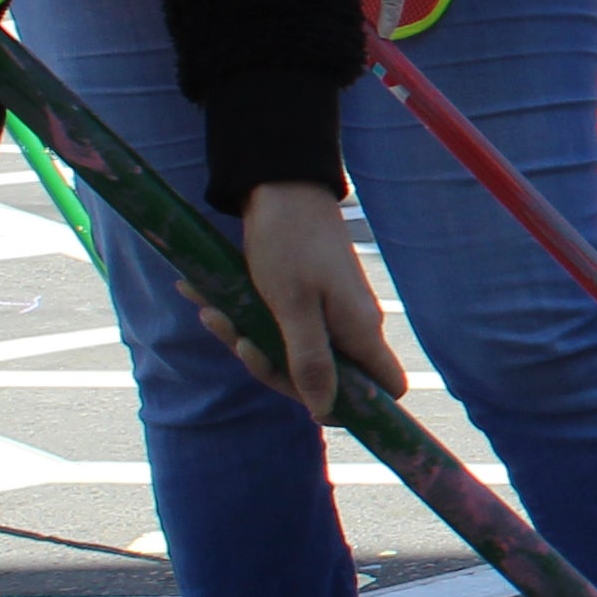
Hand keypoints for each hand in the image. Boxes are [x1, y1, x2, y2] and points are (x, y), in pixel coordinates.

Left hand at [207, 180, 402, 418]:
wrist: (279, 185)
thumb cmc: (288, 243)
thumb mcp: (292, 307)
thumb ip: (311, 361)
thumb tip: (325, 410)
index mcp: (359, 331)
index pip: (385, 389)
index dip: (352, 406)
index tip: (302, 397)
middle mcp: (352, 325)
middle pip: (324, 376)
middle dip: (272, 366)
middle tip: (237, 340)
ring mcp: (330, 311)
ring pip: (293, 350)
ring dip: (248, 338)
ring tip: (211, 312)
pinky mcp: (307, 297)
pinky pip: (280, 326)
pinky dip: (247, 318)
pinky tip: (211, 301)